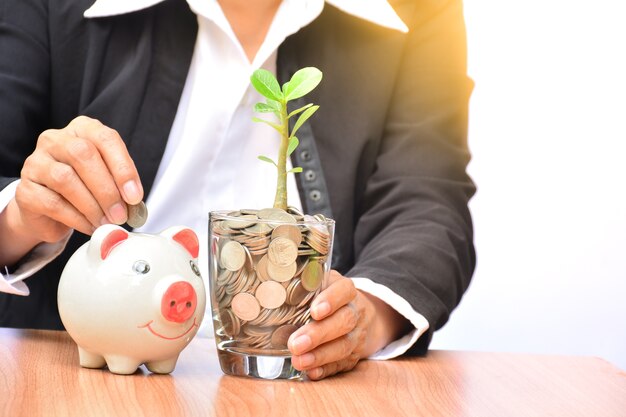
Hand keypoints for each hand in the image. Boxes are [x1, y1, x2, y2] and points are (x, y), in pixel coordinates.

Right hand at [0, 116, 142, 264]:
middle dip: (107, 189)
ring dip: (92, 206)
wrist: (50, 210)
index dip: (123, 167)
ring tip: (107, 222)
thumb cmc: (85, 188)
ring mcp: (36, 162)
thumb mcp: (107, 180)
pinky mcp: (25, 189)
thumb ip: (121, 185)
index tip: (134, 196)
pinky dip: (77, 218)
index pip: (105, 138)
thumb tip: (134, 203)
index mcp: (82, 130)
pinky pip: (53, 203)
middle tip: (120, 214)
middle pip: (83, 154)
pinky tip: (90, 226)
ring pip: (66, 179)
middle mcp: (55, 140)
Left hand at [288, 270, 410, 379]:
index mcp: (346, 291)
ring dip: (320, 355)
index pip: (343, 291)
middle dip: (318, 334)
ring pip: (343, 346)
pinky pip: (342, 364)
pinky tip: (312, 372)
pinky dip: (326, 369)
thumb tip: (272, 291)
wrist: (360, 316)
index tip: (315, 311)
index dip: (331, 300)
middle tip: (295, 344)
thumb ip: (305, 286)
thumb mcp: (323, 284)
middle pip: (343, 322)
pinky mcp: (353, 356)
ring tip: (299, 361)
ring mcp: (356, 336)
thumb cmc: (330, 298)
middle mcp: (355, 312)